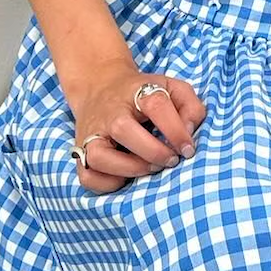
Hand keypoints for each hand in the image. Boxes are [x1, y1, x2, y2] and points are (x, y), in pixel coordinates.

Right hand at [66, 57, 206, 193]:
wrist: (100, 87)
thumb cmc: (142, 94)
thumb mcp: (170, 88)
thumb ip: (190, 105)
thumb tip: (189, 132)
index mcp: (135, 92)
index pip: (156, 104)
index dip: (176, 129)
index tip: (188, 148)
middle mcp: (109, 113)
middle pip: (123, 129)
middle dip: (153, 151)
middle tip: (171, 160)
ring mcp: (91, 134)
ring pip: (99, 157)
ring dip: (129, 169)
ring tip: (151, 169)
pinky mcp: (80, 153)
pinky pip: (88, 177)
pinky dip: (107, 184)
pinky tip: (126, 177)